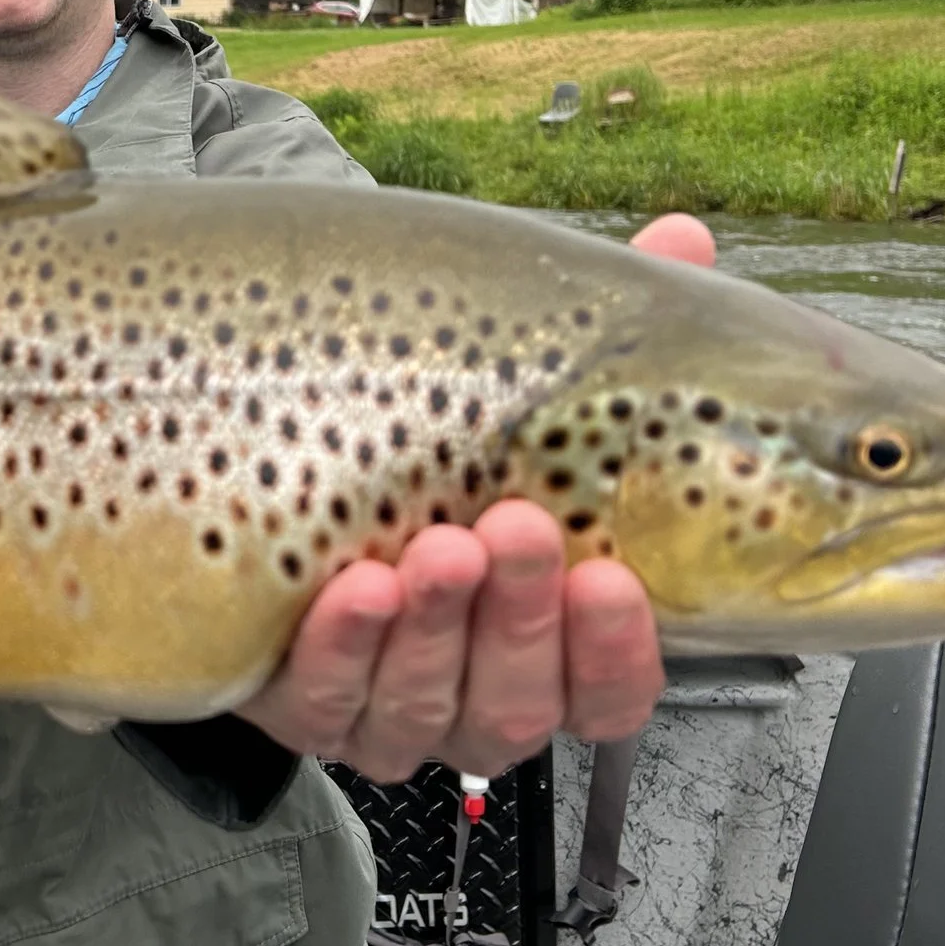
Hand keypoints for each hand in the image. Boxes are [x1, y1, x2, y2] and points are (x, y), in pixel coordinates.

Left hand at [239, 212, 718, 781]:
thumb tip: (681, 239)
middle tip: (514, 526)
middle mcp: (474, 690)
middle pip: (518, 701)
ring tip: (434, 545)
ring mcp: (385, 705)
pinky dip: (343, 646)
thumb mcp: (513, 381)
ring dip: (433, 626)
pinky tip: (354, 584)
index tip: (611, 575)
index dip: (616, 648)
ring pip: (425, 706)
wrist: (262, 461)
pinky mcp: (300, 703)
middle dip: (519, 615)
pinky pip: (324, 700)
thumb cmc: (419, 437)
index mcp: (549, 643)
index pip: (610, 690)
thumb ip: (605, 330)